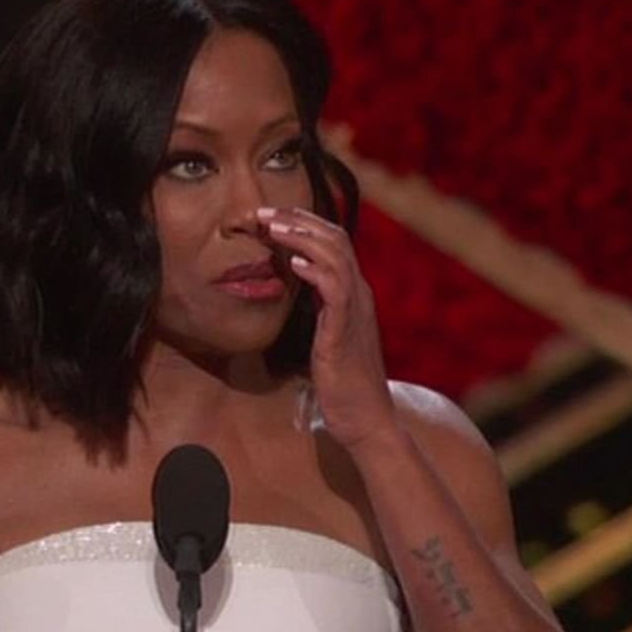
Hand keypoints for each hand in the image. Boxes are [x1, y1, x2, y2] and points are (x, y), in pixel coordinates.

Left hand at [256, 205, 399, 452]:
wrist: (368, 420)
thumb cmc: (344, 385)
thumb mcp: (328, 337)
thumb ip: (319, 310)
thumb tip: (298, 289)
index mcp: (353, 295)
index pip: (334, 243)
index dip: (304, 224)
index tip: (273, 217)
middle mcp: (359, 296)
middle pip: (335, 239)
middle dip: (299, 220)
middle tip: (264, 212)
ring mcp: (355, 312)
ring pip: (336, 257)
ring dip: (303, 238)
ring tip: (274, 227)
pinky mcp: (345, 333)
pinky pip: (336, 292)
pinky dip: (317, 272)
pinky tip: (295, 264)